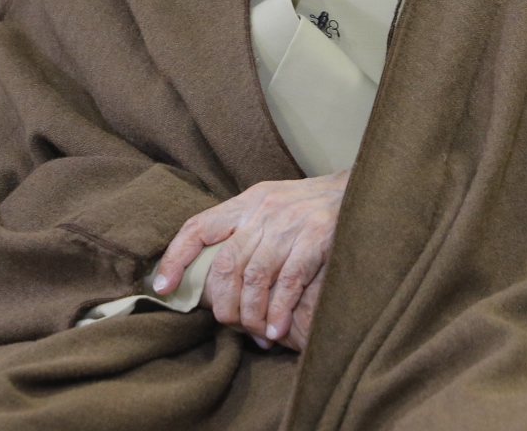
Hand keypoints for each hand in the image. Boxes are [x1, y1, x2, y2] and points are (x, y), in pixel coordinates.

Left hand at [151, 169, 348, 350]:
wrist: (363, 190)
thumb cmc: (314, 208)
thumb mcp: (274, 207)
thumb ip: (247, 232)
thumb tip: (218, 277)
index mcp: (247, 201)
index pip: (198, 227)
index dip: (175, 258)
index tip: (163, 289)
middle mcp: (263, 209)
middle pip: (226, 263)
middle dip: (223, 304)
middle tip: (230, 325)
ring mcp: (290, 222)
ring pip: (255, 277)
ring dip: (251, 315)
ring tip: (256, 335)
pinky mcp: (317, 236)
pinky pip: (288, 282)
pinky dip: (278, 312)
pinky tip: (275, 332)